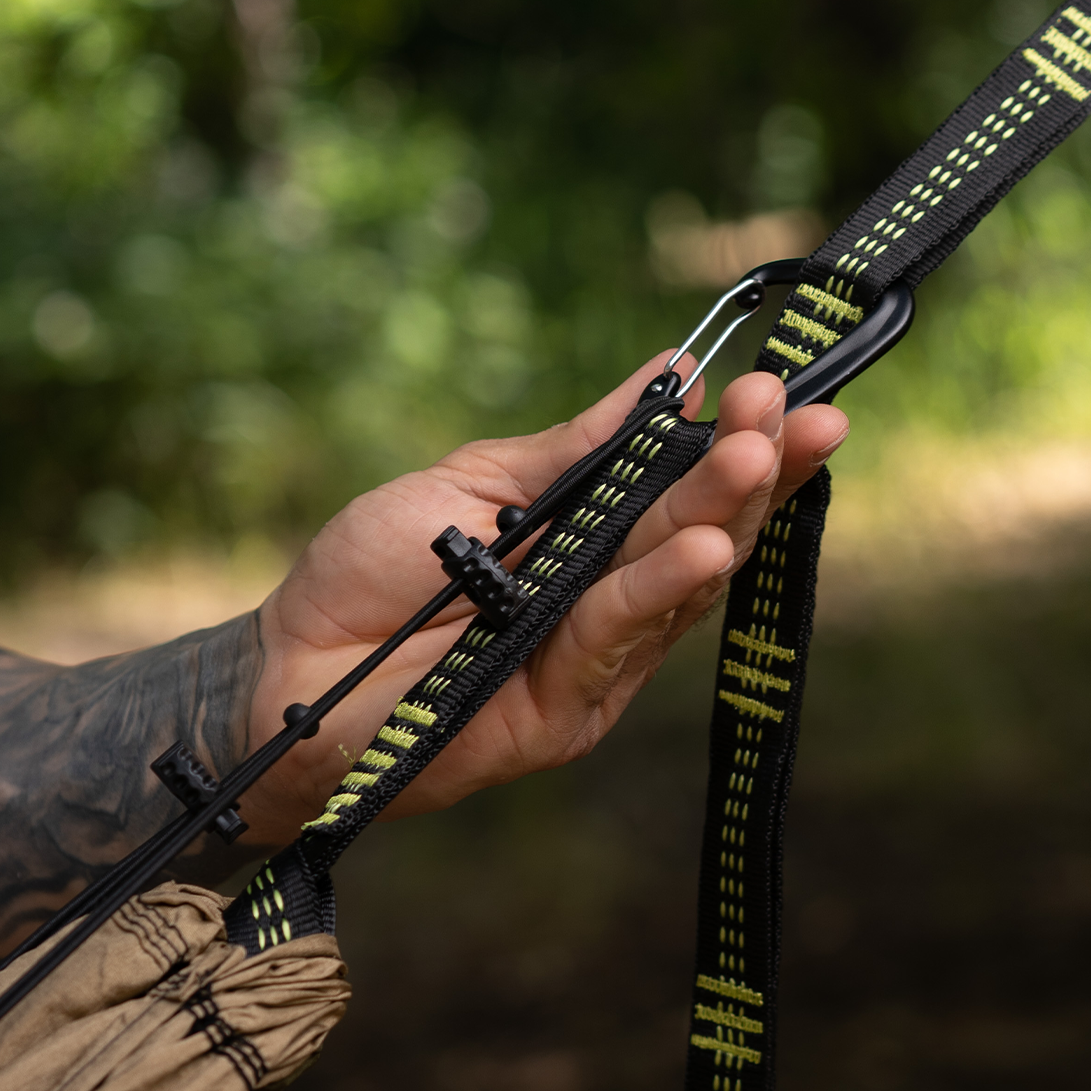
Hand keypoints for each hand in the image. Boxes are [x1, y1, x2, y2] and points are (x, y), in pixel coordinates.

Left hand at [241, 353, 848, 840]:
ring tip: (761, 459)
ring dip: (722, 520)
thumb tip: (672, 374)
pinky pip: (615, 643)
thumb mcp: (479, 484)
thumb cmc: (372, 569)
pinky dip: (658, 592)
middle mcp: (605, 604)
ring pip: (672, 589)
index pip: (681, 492)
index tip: (782, 388)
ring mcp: (592, 665)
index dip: (736, 446)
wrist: (291, 664)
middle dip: (750, 473)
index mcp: (588, 543)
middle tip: (798, 414)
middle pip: (698, 537)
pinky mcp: (566, 716)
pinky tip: (707, 546)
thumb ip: (577, 448)